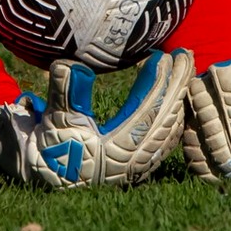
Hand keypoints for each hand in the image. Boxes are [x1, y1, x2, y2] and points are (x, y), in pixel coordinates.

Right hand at [0, 49, 193, 187]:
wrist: (46, 176)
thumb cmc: (49, 148)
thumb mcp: (54, 118)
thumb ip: (64, 92)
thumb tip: (69, 65)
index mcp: (117, 151)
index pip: (147, 111)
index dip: (157, 82)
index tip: (162, 55)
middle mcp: (135, 160)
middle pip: (166, 116)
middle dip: (178, 83)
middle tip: (184, 54)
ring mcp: (141, 163)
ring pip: (170, 126)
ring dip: (178, 96)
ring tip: (183, 69)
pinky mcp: (141, 163)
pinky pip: (167, 136)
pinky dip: (174, 114)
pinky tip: (178, 98)